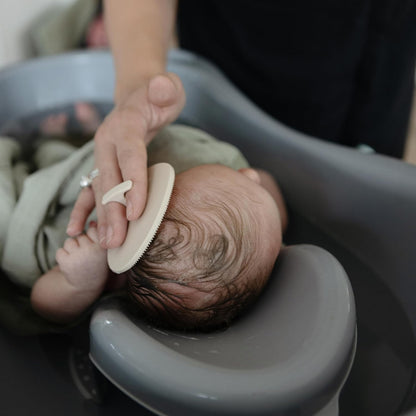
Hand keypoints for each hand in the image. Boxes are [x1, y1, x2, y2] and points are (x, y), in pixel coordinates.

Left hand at [56, 222, 107, 292]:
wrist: (88, 285)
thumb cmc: (97, 263)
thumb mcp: (103, 249)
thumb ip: (100, 234)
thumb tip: (92, 221)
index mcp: (104, 246)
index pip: (93, 229)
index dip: (93, 238)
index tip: (95, 248)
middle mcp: (92, 251)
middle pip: (81, 235)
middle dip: (82, 243)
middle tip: (87, 256)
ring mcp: (78, 257)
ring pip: (69, 242)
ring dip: (71, 249)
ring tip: (79, 260)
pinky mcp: (65, 262)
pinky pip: (60, 251)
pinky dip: (63, 256)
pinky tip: (71, 264)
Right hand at [66, 73, 185, 247]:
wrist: (138, 96)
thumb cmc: (159, 96)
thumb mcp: (167, 87)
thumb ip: (165, 88)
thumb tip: (161, 87)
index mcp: (124, 124)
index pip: (130, 156)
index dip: (133, 184)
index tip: (136, 213)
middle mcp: (107, 142)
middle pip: (110, 179)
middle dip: (113, 211)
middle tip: (116, 241)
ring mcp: (102, 155)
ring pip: (100, 189)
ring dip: (102, 218)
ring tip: (105, 245)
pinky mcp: (103, 165)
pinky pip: (91, 190)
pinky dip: (85, 210)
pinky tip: (78, 231)